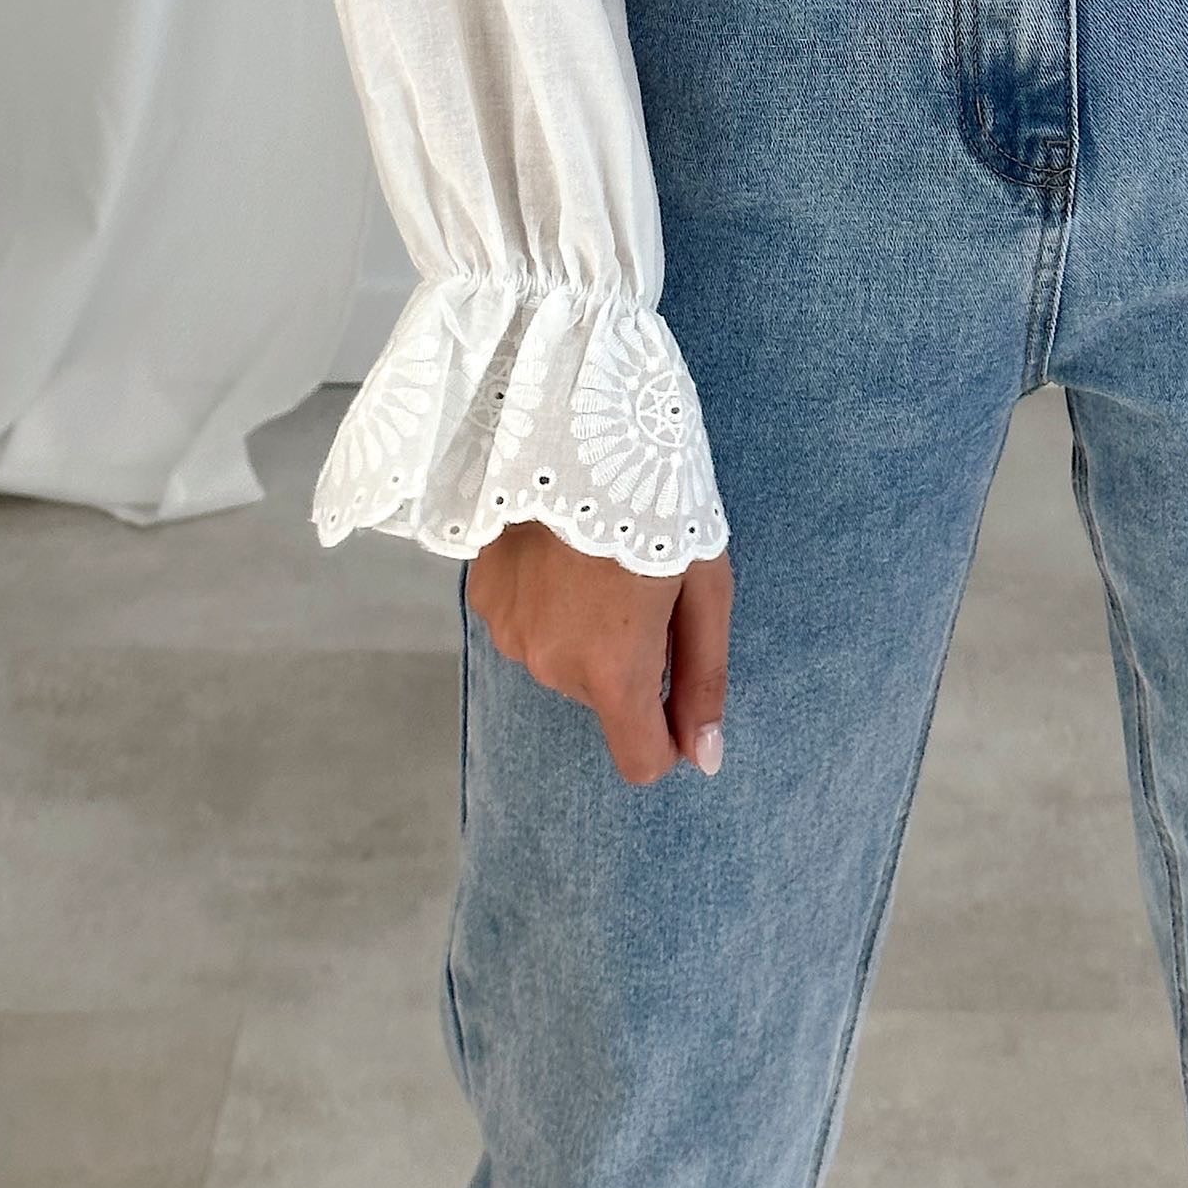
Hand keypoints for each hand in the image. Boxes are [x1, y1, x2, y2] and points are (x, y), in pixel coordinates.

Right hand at [467, 518, 733, 786]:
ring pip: (564, 661)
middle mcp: (553, 669)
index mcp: (615, 672)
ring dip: (585, 631)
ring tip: (595, 561)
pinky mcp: (483, 601)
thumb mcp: (705, 586)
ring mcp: (510, 636)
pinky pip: (529, 626)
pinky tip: (557, 553)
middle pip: (605, 698)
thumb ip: (703, 679)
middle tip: (640, 583)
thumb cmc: (659, 503)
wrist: (574, 427)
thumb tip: (703, 760)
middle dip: (628, 658)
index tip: (675, 686)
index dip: (667, 735)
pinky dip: (548, 604)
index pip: (640, 760)